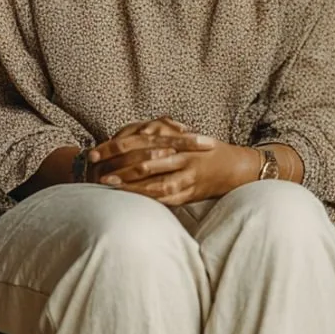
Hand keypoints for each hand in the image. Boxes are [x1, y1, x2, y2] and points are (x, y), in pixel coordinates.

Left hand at [87, 117, 257, 206]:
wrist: (239, 167)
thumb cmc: (210, 153)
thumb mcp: (188, 139)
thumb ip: (166, 136)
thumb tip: (140, 131)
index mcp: (179, 140)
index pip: (142, 140)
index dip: (117, 146)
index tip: (96, 150)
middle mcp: (182, 156)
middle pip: (145, 159)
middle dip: (118, 165)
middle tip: (95, 170)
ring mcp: (188, 175)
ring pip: (155, 180)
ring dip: (131, 184)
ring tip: (109, 185)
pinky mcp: (192, 192)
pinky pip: (167, 197)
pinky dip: (148, 198)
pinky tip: (133, 202)